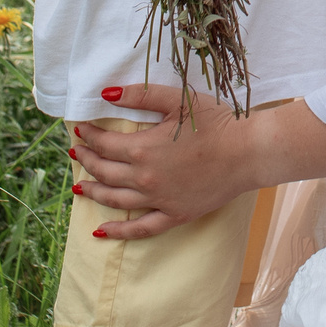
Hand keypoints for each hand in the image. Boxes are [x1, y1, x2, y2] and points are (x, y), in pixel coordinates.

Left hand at [70, 82, 248, 237]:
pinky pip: (141, 229)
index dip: (90, 135)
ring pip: (115, 200)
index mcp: (143, 149)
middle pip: (105, 172)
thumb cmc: (216, 122)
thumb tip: (105, 93)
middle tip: (76, 152)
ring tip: (79, 186)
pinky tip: (100, 232)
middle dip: (87, 160)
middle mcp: (145, 179)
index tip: (81, 129)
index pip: (105, 144)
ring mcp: (159, 200)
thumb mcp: (178, 100)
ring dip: (94, 191)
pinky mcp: (175, 215)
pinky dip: (118, 232)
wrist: (249, 152)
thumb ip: (140, 96)